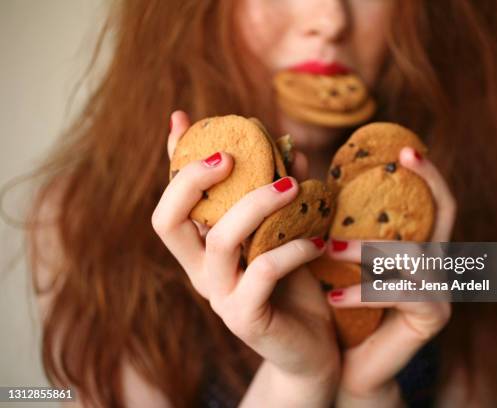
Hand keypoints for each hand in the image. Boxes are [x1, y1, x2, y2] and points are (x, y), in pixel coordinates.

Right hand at [153, 111, 339, 403]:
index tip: (181, 118)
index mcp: (202, 250)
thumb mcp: (283, 235)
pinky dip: (292, 247)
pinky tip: (317, 241)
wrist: (313, 349)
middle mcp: (200, 273)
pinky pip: (264, 271)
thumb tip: (287, 148)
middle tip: (231, 154)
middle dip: (192, 179)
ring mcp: (220, 297)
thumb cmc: (297, 286)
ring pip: (220, 240)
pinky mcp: (246, 319)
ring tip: (293, 186)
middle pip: (168, 221)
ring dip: (256, 204)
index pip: (171, 202)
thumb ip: (275, 197)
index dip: (172, 161)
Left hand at [326, 147, 454, 405]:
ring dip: (366, 250)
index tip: (406, 147)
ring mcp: (438, 290)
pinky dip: (364, 293)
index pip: (433, 201)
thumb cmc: (337, 303)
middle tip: (401, 158)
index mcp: (415, 244)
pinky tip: (333, 297)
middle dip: (427, 180)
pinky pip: (399, 294)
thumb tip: (304, 167)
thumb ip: (334, 222)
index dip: (428, 173)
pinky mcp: (431, 318)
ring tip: (328, 249)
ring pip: (412, 254)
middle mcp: (435, 262)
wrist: (343, 362)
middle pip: (444, 211)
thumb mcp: (335, 258)